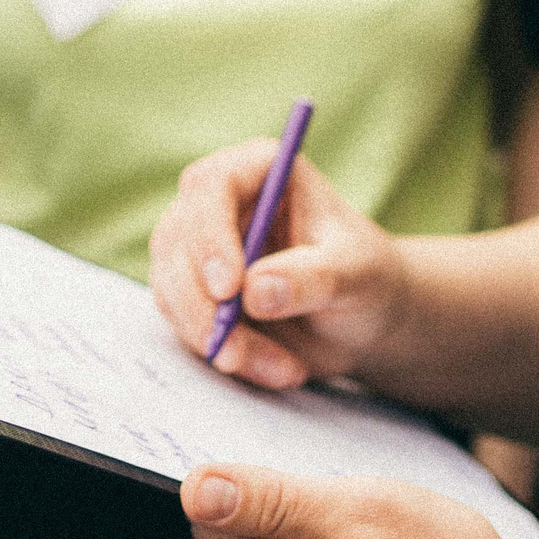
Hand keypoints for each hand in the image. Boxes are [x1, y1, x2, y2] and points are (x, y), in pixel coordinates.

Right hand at [149, 137, 406, 389]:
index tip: (228, 288)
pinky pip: (183, 323)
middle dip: (201, 303)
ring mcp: (199, 247)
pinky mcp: (192, 291)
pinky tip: (275, 369)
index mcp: (259, 169)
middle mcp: (219, 201)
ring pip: (172, 288)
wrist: (361, 319)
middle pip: (177, 240)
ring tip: (282, 368)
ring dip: (214, 337)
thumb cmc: (366, 278)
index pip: (212, 186)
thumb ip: (312, 278)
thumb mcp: (357, 275)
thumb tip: (255, 291)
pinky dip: (221, 352)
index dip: (210, 235)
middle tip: (234, 351)